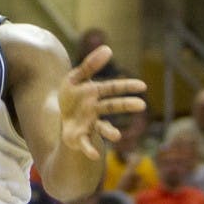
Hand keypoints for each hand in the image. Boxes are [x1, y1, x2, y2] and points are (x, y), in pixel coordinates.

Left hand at [58, 45, 145, 160]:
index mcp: (95, 93)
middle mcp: (95, 109)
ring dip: (110, 132)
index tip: (143, 86)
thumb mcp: (76, 77)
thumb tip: (108, 48)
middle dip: (125, 105)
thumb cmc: (72, 95)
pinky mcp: (79, 137)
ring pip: (102, 127)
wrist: (59, 115)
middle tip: (141, 105)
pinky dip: (90, 149)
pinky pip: (85, 143)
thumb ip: (90, 64)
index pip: (113, 88)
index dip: (127, 86)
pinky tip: (94, 155)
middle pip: (112, 106)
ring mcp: (89, 124)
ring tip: (117, 136)